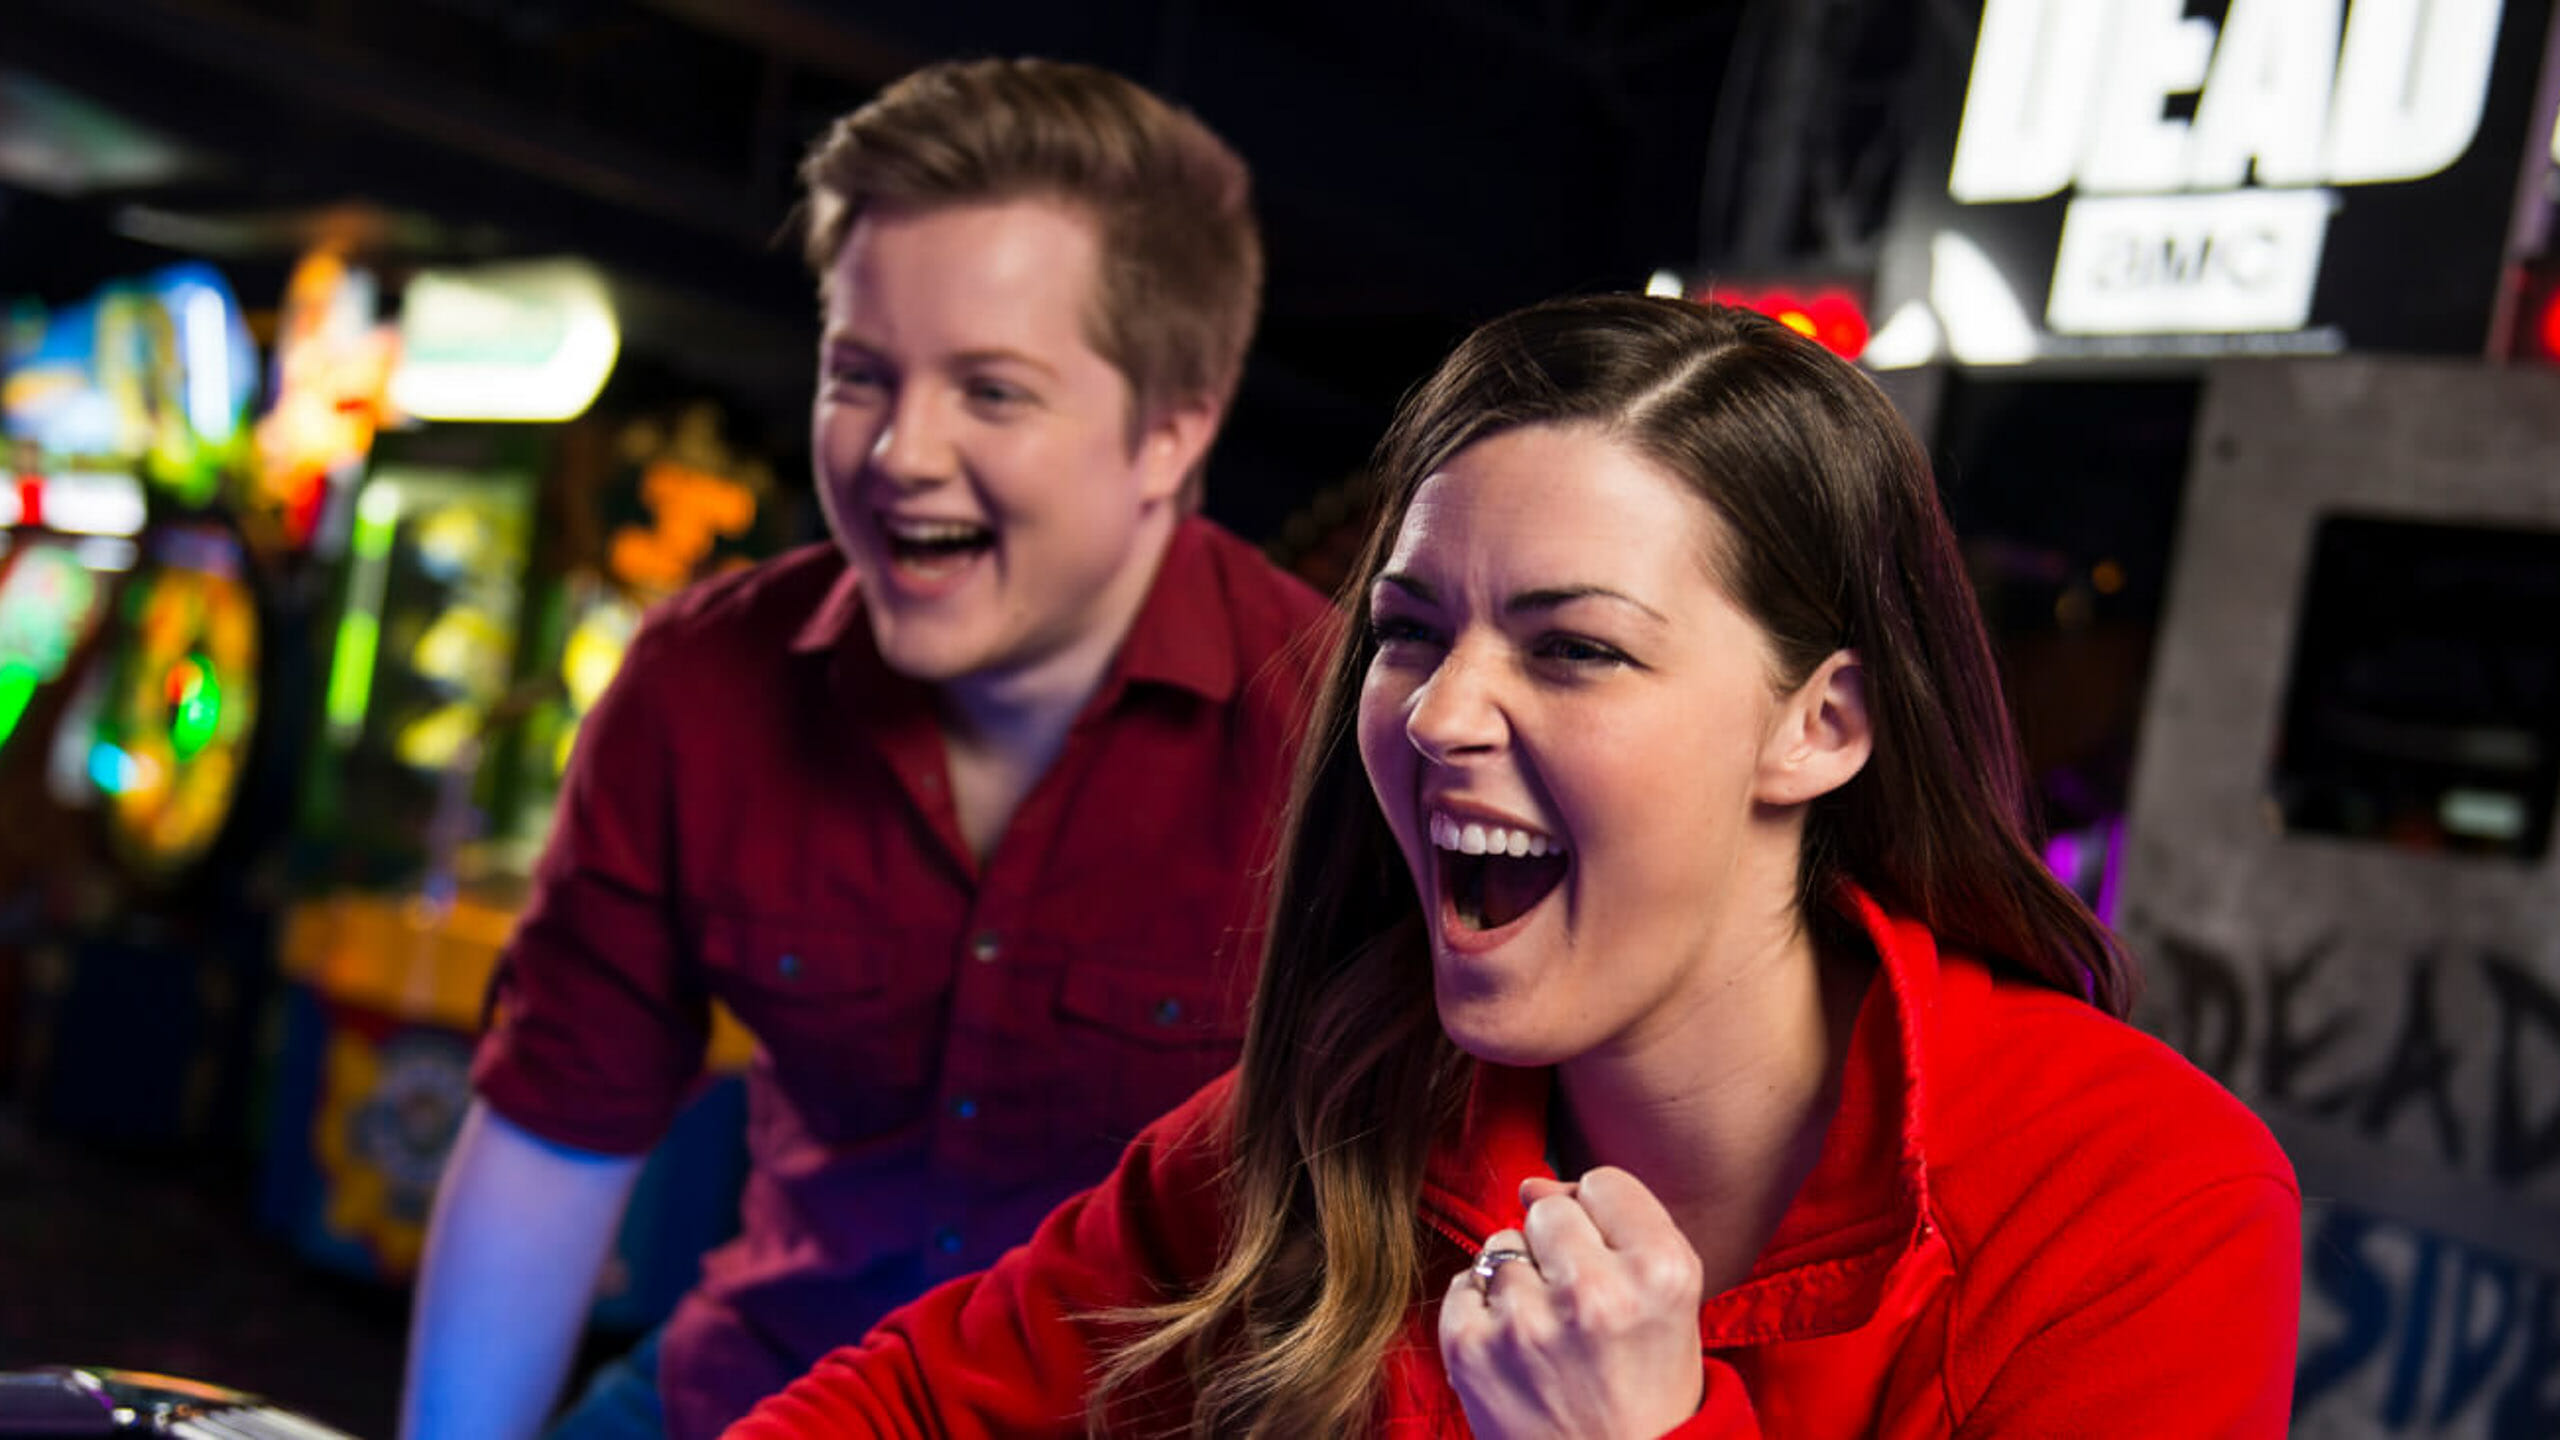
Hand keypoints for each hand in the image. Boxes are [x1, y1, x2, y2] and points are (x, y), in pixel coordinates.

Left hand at [1438, 1167, 1706, 1438]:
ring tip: (1549, 1338)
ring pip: (1501, 1246)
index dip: (1604, 1221)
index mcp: (1662, 1272)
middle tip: (1578, 1304)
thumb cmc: (1646, 1392)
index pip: (1604, 1184)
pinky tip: (1516, 1353)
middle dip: (1558, 1247)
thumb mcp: (1669, 1306)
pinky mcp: (1471, 1349)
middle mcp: (1596, 1292)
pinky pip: (1464, 1286)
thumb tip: (1532, 1182)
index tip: (1610, 1261)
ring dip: (1519, 1282)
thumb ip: (1618, 1228)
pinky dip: (1483, 1314)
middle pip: (1548, 1208)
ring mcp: (1527, 1323)